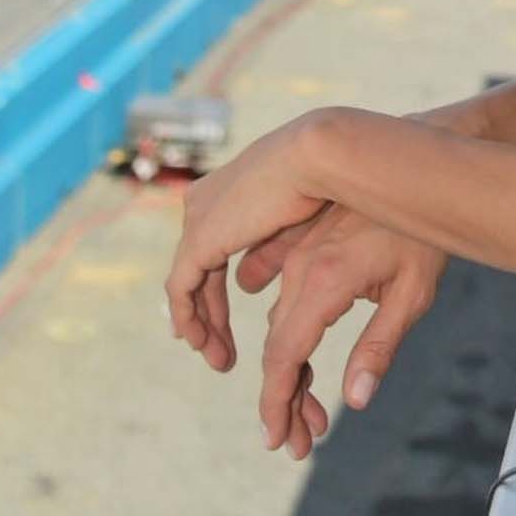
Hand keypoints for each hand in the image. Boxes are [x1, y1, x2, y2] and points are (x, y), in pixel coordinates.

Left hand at [166, 111, 336, 379]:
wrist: (323, 155)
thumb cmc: (332, 182)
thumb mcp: (302, 224)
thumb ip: (277, 253)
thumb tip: (261, 283)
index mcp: (229, 193)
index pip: (213, 249)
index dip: (217, 294)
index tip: (224, 330)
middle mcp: (206, 203)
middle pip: (199, 268)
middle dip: (208, 314)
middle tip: (222, 355)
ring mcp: (200, 217)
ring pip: (189, 282)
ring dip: (203, 325)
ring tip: (220, 361)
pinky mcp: (200, 236)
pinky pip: (183, 287)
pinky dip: (191, 317)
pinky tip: (202, 344)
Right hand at [238, 204, 445, 460]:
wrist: (418, 175)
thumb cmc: (422, 238)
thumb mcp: (412, 296)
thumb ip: (379, 347)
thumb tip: (355, 398)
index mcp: (325, 282)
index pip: (285, 356)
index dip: (276, 401)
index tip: (278, 438)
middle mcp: (302, 270)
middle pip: (277, 349)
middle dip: (285, 401)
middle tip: (302, 443)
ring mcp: (298, 258)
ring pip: (279, 328)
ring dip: (290, 373)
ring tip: (311, 415)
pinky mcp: (303, 252)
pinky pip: (283, 303)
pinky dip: (289, 339)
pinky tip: (301, 370)